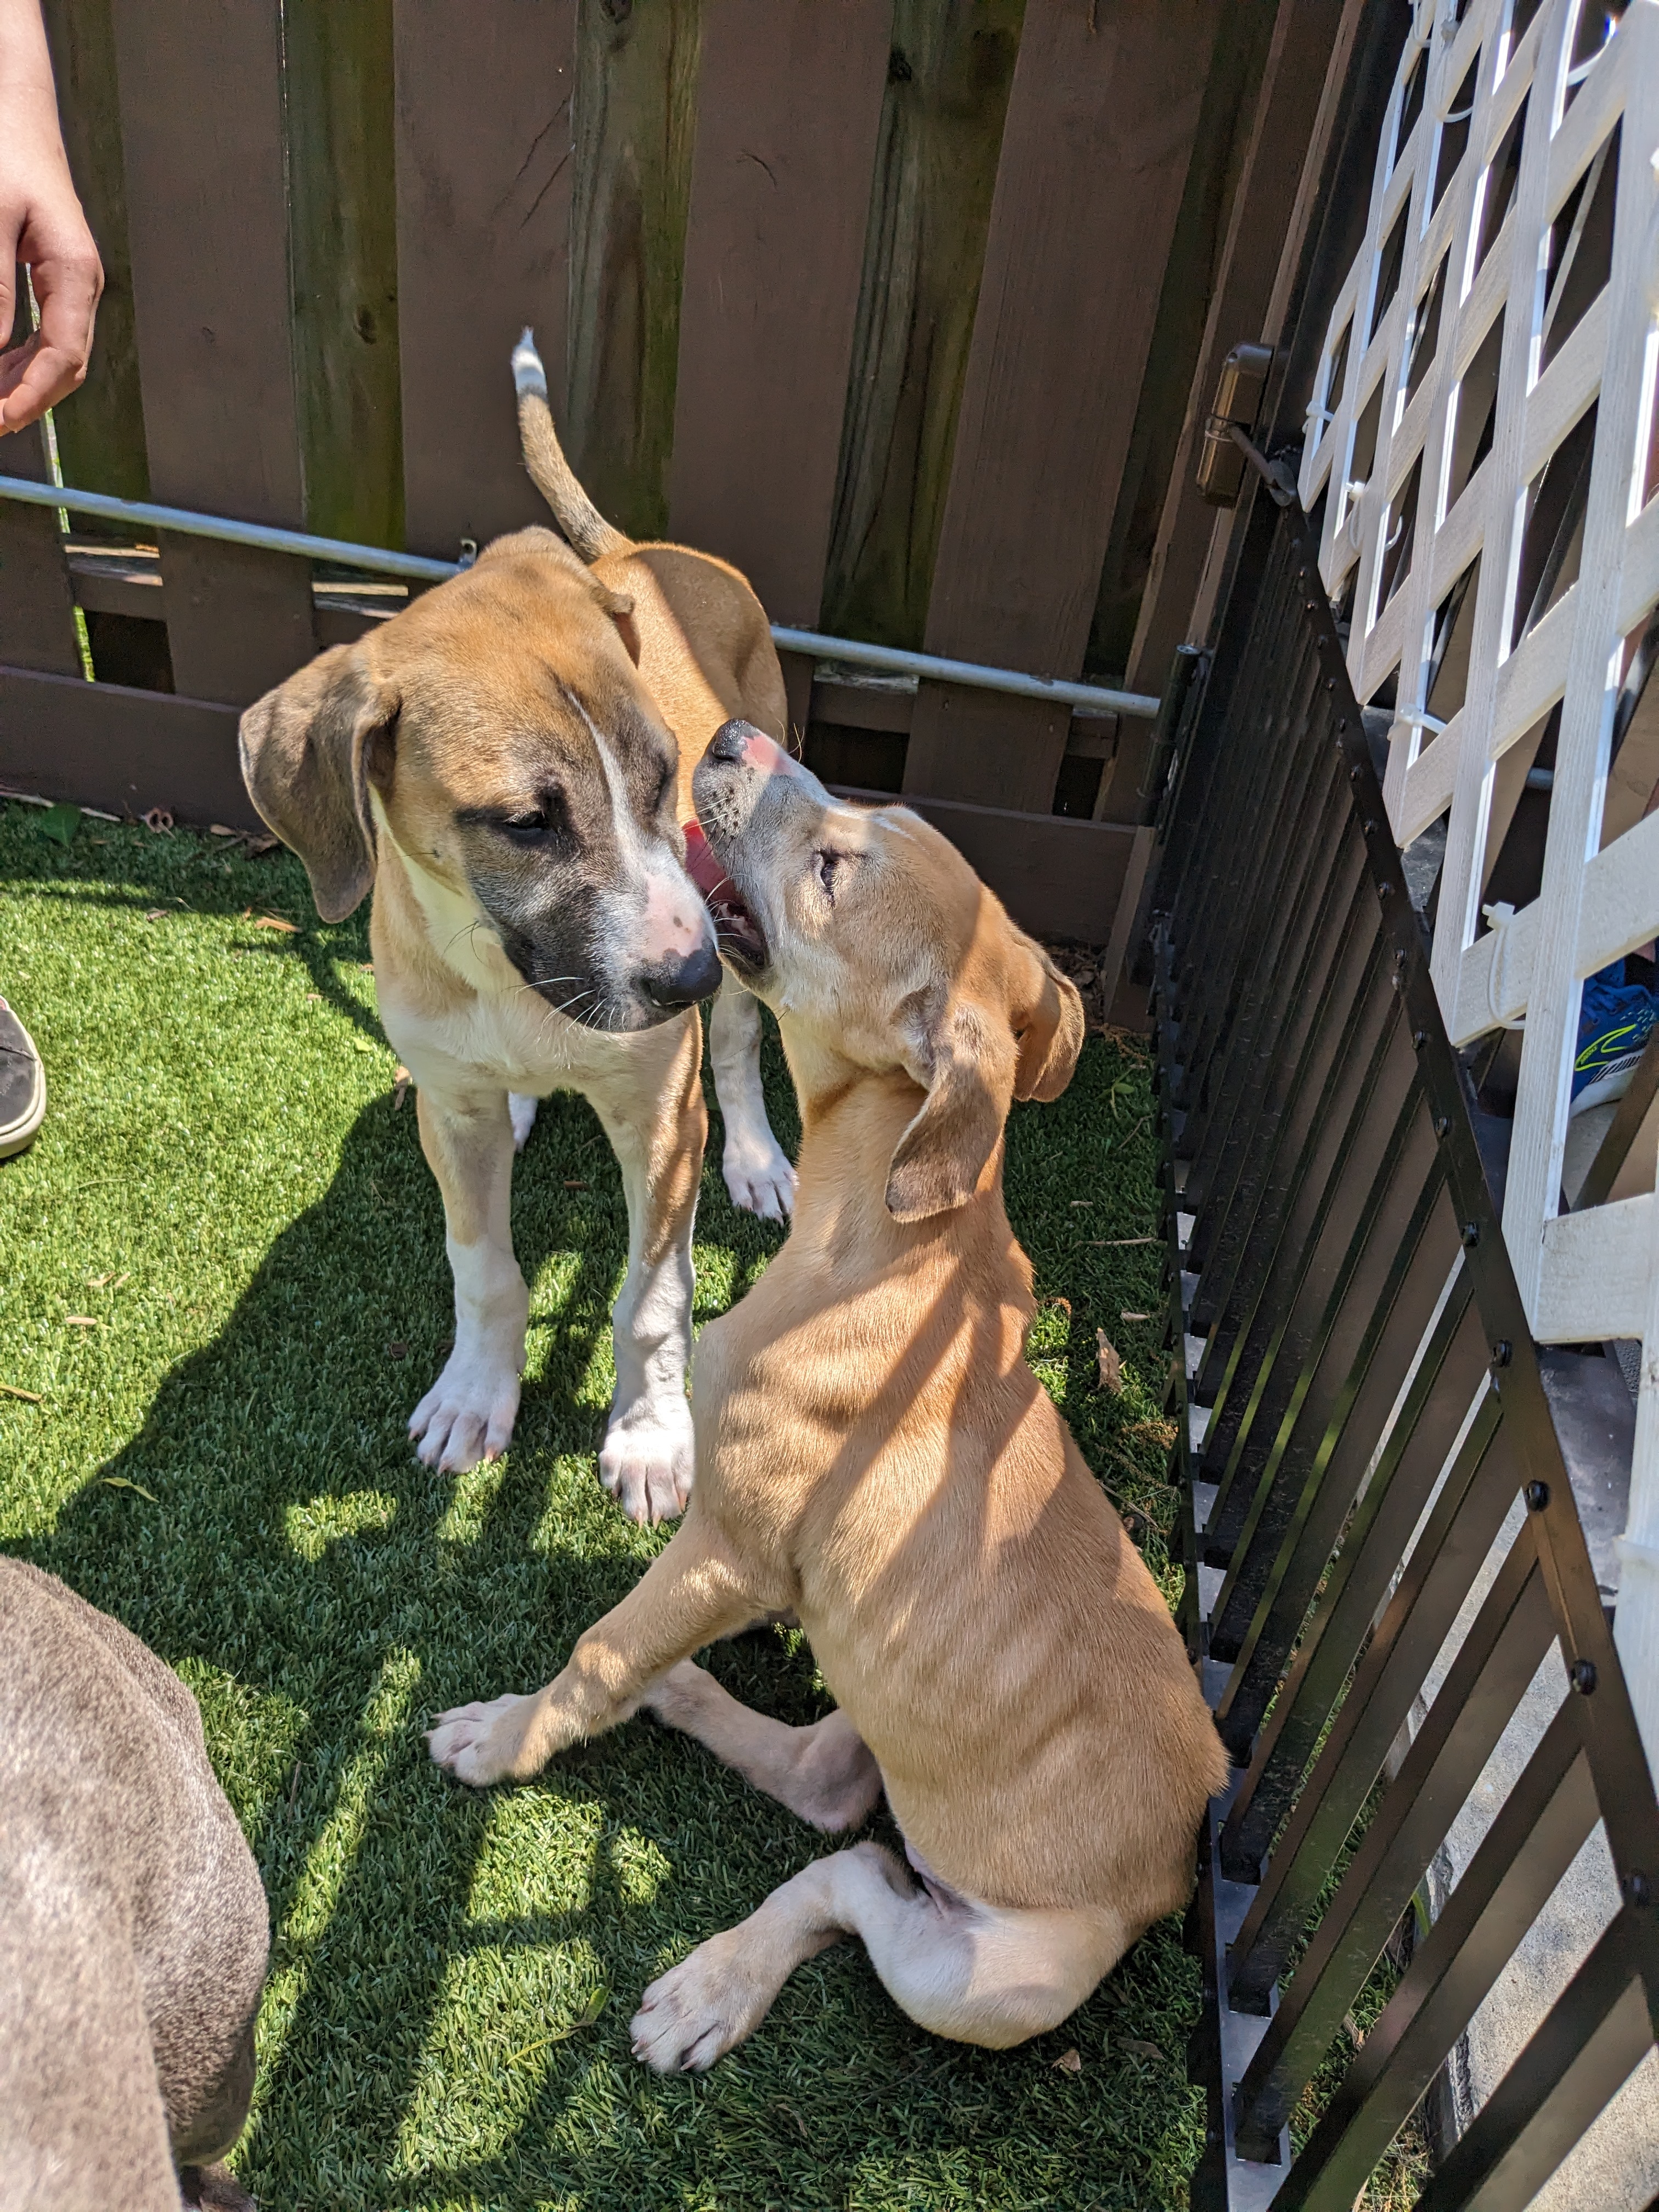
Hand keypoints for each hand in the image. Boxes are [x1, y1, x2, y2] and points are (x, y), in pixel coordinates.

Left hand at [0, 0, 101, 433]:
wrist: (16, 111)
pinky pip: (43, 336)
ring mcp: (70, 286)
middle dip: (26, 401)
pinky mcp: (52, 279)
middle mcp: (81, 286)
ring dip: (21, 386)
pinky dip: (18, 361)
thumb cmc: (4, 153)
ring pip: (55, 357)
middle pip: (65, 367)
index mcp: (75, 272)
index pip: (63, 356)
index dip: (30, 397)